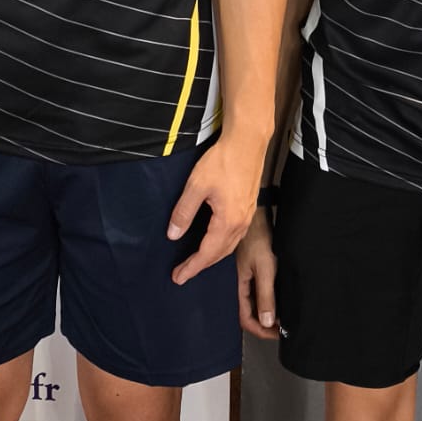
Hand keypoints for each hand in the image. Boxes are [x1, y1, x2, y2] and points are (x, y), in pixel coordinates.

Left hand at [167, 132, 265, 285]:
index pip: (207, 253)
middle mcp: (240, 223)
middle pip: (220, 254)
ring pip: (229, 246)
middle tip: (183, 273)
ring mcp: (247, 216)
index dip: (191, 267)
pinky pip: (235, 236)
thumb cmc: (222, 161)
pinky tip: (214, 241)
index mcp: (227, 221)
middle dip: (200, 266)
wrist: (247, 143)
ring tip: (196, 262)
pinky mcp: (248, 208)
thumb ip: (184, 212)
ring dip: (212, 257)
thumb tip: (173, 235)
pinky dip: (222, 245)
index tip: (178, 277)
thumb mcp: (196, 186)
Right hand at [236, 211, 278, 340]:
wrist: (258, 215)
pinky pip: (261, 291)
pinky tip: (282, 299)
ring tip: (285, 317)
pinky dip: (271, 300)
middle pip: (251, 314)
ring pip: (257, 303)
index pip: (246, 319)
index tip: (278, 334)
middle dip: (266, 325)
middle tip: (284, 329)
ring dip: (269, 313)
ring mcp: (249, 277)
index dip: (261, 330)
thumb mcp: (265, 269)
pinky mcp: (256, 269)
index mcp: (241, 286)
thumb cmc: (259, 238)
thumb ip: (265, 295)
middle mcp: (243, 284)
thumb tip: (268, 321)